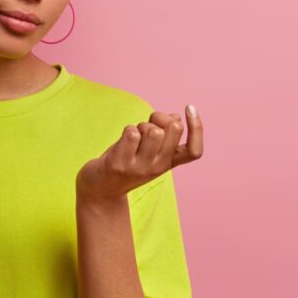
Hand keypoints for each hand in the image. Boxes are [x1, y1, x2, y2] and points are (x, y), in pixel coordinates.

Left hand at [76, 105, 202, 202]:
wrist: (100, 190)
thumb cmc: (126, 162)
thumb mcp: (150, 152)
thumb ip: (164, 137)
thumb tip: (176, 117)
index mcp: (169, 163)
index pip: (195, 151)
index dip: (197, 127)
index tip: (189, 107)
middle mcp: (158, 167)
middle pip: (174, 129)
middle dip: (161, 117)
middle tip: (148, 124)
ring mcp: (140, 167)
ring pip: (153, 131)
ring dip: (142, 125)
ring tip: (134, 135)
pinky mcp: (120, 164)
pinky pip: (131, 133)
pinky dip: (127, 130)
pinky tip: (122, 141)